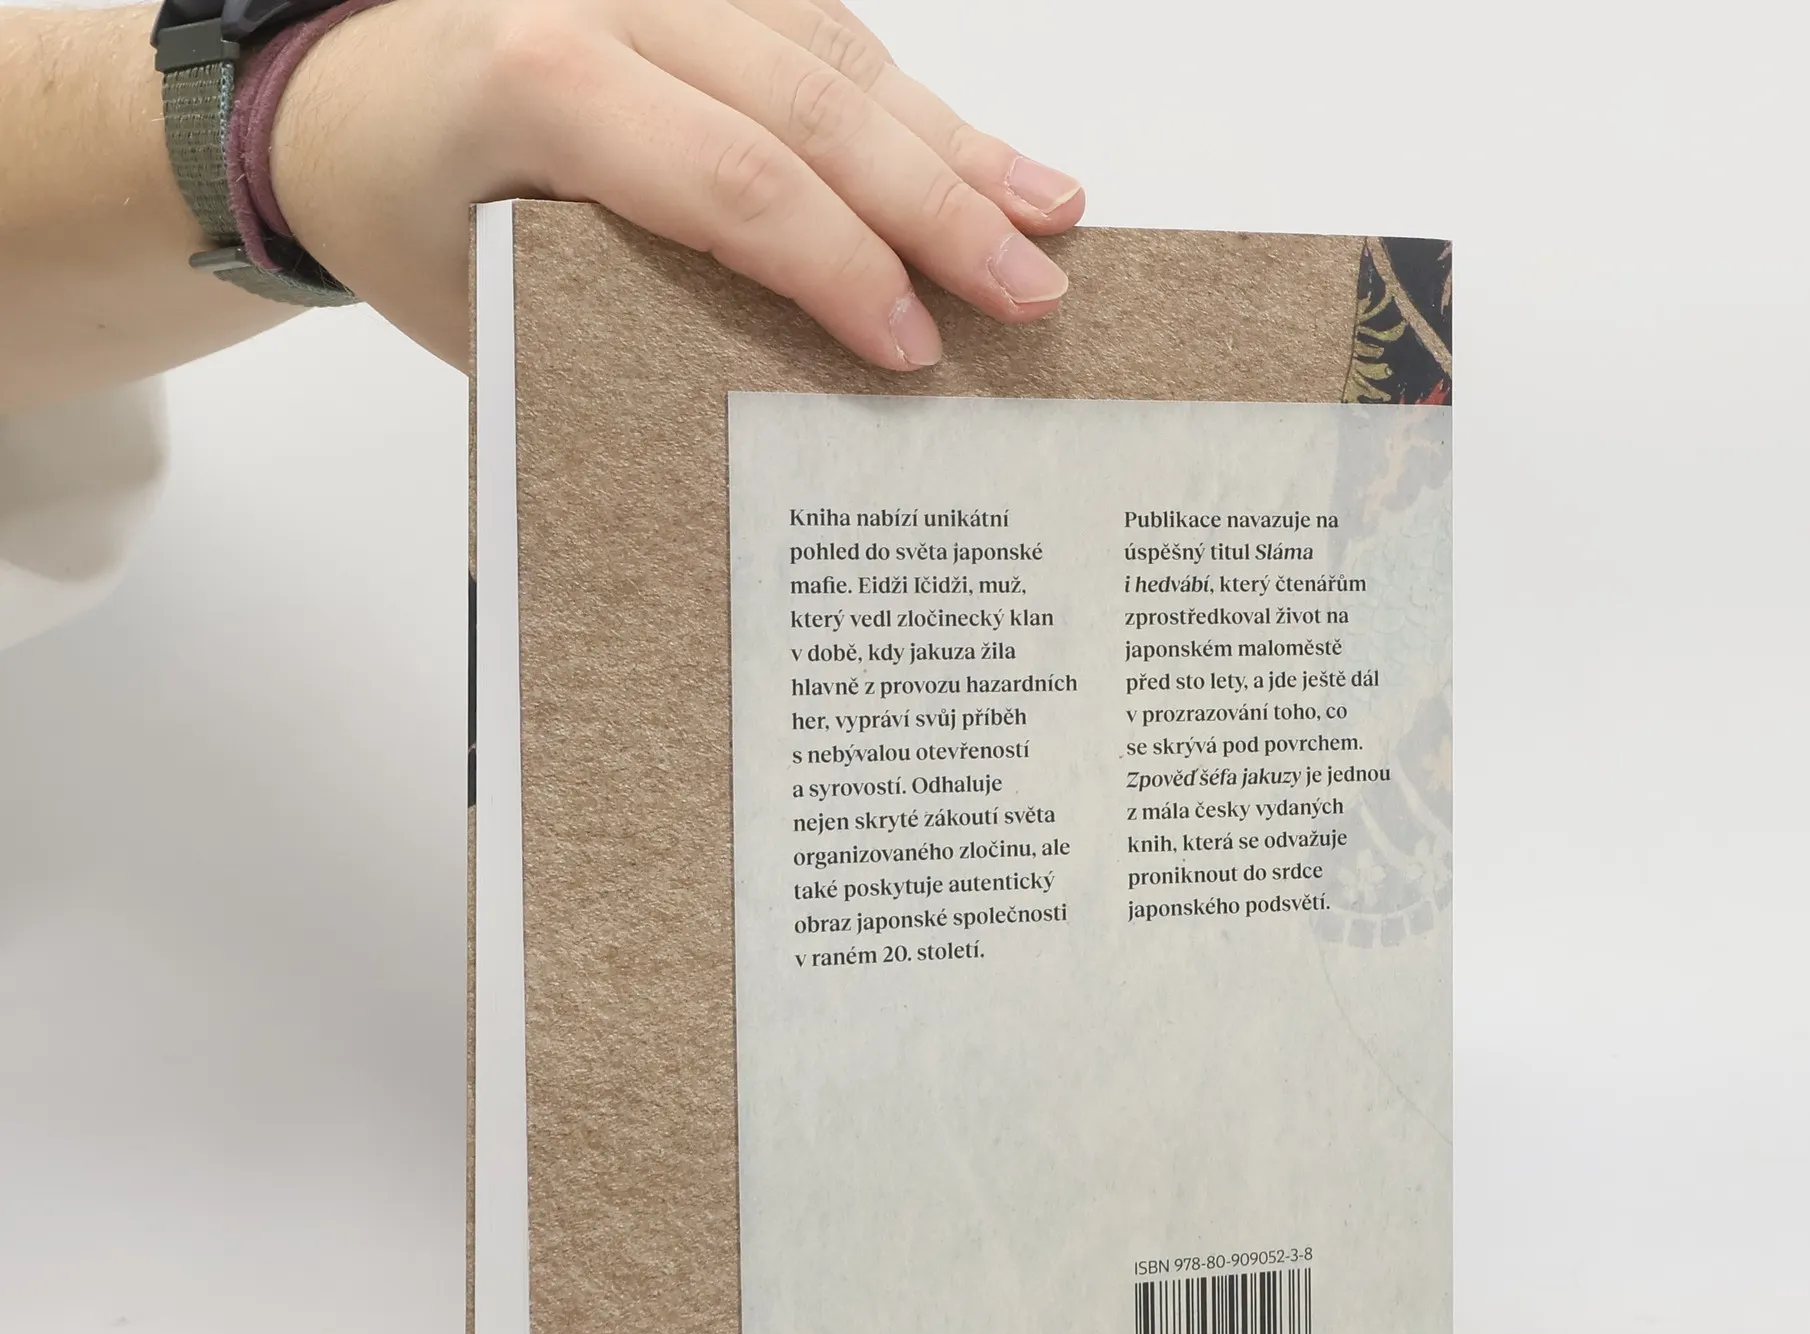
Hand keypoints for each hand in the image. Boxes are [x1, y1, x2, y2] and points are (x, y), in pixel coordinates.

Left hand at [272, 0, 1086, 369]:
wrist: (342, 105)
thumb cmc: (410, 218)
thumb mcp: (493, 303)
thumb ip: (627, 331)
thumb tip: (780, 404)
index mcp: (540, 77)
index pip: (732, 177)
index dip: (839, 266)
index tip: (914, 351)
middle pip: (812, 103)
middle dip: (938, 206)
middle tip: (1030, 294)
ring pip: (839, 54)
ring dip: (954, 145)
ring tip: (1050, 218)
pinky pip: (827, 35)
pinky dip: (913, 106)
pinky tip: (987, 160)